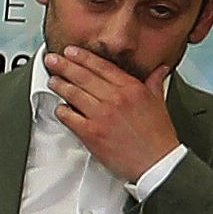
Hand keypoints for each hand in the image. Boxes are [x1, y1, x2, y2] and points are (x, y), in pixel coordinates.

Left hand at [42, 43, 175, 183]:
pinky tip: (60, 108)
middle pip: (83, 76)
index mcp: (131, 88)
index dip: (82, 56)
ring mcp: (101, 115)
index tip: (71, 51)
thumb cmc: (158, 136)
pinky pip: (69, 117)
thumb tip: (160, 69)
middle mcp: (114, 98)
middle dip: (64, 65)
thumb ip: (154, 82)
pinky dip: (62, 110)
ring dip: (59, 85)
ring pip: (73, 94)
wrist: (157, 162)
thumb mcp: (159, 102)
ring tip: (52, 80)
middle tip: (52, 59)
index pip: (101, 66)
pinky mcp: (91, 133)